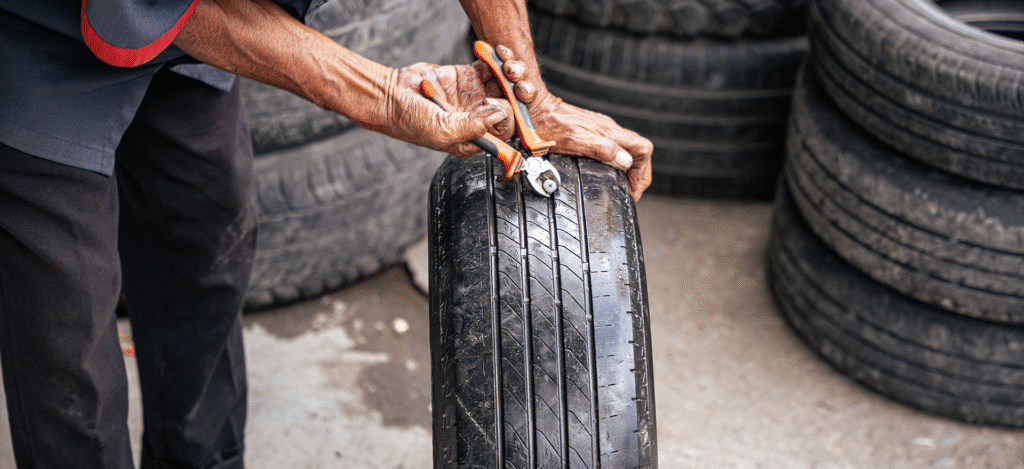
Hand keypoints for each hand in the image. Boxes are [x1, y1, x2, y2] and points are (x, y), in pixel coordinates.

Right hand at [360, 58, 531, 157]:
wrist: (389, 95)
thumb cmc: (409, 121)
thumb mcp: (441, 131)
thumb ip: (472, 127)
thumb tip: (499, 116)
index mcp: (473, 138)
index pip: (503, 130)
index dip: (506, 116)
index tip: (495, 104)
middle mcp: (477, 118)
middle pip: (508, 106)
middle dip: (514, 92)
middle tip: (509, 79)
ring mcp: (473, 97)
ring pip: (502, 84)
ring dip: (508, 73)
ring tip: (505, 64)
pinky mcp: (467, 77)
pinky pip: (488, 68)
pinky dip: (495, 60)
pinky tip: (495, 54)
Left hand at [494, 47, 653, 201]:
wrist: (533, 108)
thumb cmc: (548, 125)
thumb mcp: (574, 141)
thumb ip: (602, 150)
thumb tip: (625, 162)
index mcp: (609, 132)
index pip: (643, 149)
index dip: (641, 173)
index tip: (632, 190)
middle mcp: (609, 129)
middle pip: (639, 151)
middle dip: (639, 174)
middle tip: (631, 193)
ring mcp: (601, 130)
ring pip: (628, 150)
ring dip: (630, 170)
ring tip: (623, 186)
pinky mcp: (592, 131)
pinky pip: (615, 148)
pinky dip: (618, 163)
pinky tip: (609, 172)